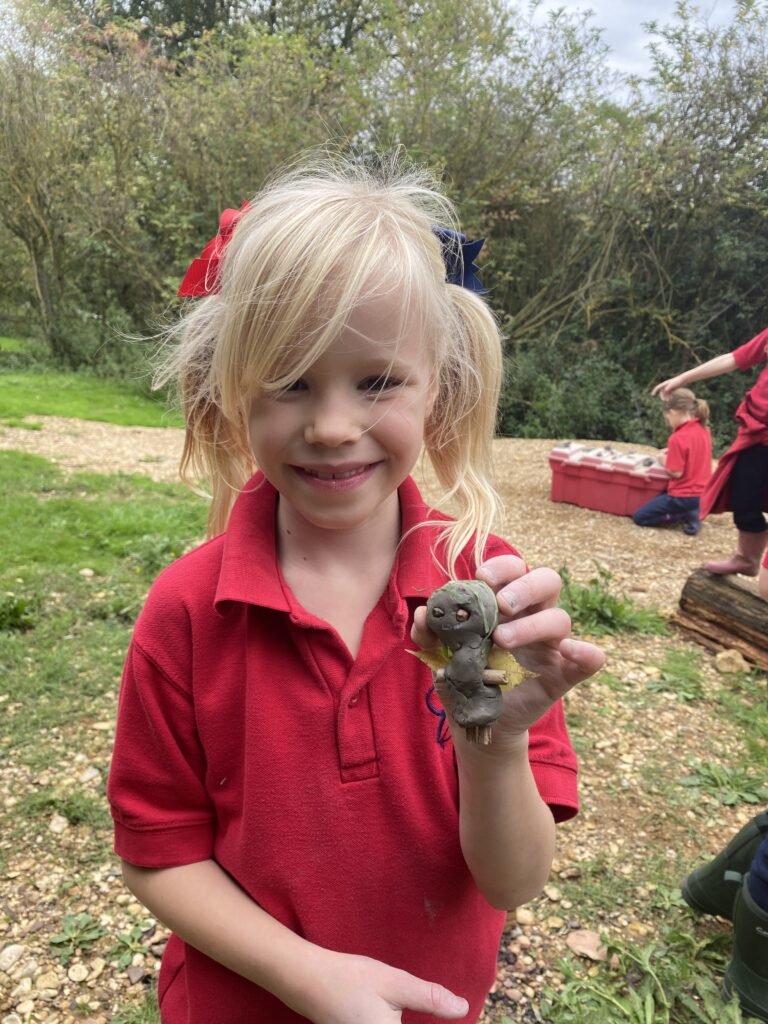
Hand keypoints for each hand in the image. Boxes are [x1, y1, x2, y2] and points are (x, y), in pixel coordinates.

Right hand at [298, 951, 468, 1022]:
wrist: (307, 981)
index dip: (438, 1023)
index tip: (458, 1015)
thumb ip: (430, 999)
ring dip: (401, 1021)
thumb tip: (463, 1009)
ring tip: (400, 1008)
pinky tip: (393, 1014)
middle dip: (416, 1019)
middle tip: (433, 1007)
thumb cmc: (351, 979)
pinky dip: (391, 1023)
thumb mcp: (395, 984)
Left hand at [411, 555, 604, 740]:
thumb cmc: (463, 675)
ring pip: (560, 619)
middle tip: (500, 606)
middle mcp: (532, 616)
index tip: (480, 577)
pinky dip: (587, 653)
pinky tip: (570, 651)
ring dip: (533, 625)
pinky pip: (589, 660)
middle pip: (547, 581)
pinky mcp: (562, 675)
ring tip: (502, 641)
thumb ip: (429, 633)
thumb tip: (423, 616)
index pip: (514, 569)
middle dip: (524, 587)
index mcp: (506, 603)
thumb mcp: (440, 654)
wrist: (475, 719)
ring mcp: (550, 646)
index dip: (502, 567)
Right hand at [651, 374, 684, 397]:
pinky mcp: (672, 388)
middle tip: (664, 400)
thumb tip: (665, 390)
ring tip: (668, 400)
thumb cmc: (678, 381)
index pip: (658, 387)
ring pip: (665, 393)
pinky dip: (669, 396)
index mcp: (665, 383)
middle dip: (662, 396)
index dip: (655, 391)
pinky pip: (669, 393)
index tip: (652, 395)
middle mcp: (666, 385)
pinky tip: (670, 399)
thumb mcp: (673, 384)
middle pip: (662, 391)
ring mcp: (669, 387)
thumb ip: (669, 387)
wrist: (683, 379)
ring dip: (666, 397)